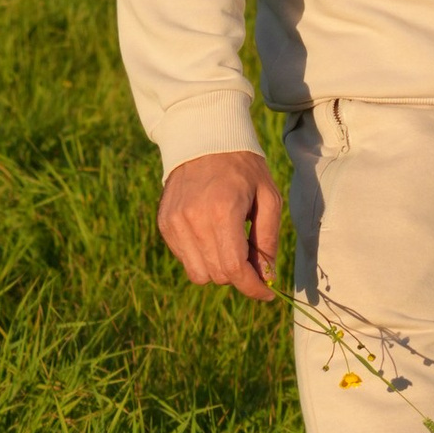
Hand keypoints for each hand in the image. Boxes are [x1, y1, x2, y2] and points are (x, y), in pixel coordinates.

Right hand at [158, 149, 283, 296]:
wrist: (204, 138)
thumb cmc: (243, 167)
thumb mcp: (268, 198)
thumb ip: (268, 240)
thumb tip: (267, 277)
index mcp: (222, 212)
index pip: (233, 269)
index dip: (253, 288)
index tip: (267, 294)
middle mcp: (193, 220)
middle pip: (217, 275)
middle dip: (239, 276)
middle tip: (253, 260)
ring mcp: (174, 223)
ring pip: (198, 274)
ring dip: (218, 269)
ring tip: (231, 245)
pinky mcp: (165, 223)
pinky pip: (184, 258)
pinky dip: (202, 256)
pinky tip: (213, 234)